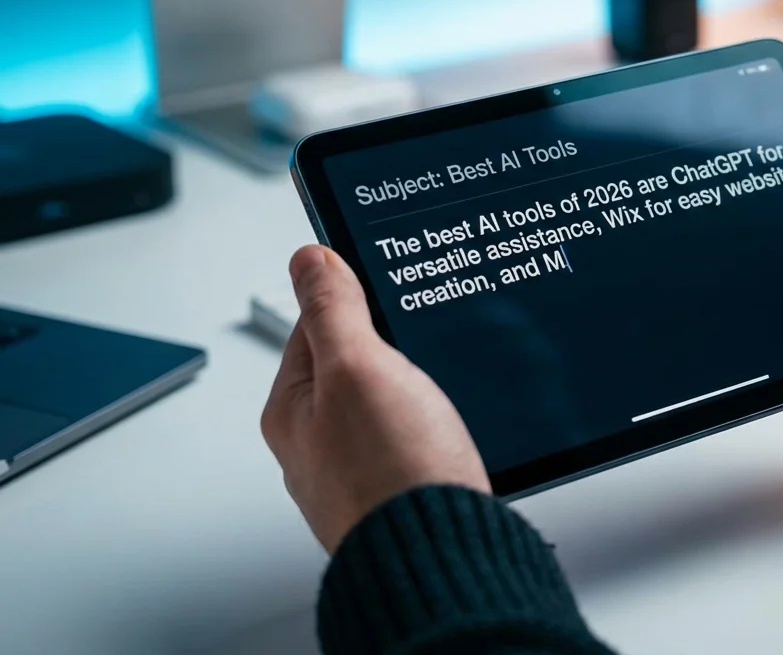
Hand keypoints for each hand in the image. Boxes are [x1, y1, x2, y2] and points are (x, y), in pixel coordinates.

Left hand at [262, 245, 489, 552]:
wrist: (442, 557)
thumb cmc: (392, 475)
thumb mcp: (358, 367)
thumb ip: (333, 308)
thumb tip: (310, 257)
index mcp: (294, 408)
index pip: (317, 322)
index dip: (356, 292)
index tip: (388, 276)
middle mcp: (320, 442)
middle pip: (357, 361)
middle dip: (394, 341)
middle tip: (427, 329)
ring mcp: (362, 469)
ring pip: (391, 400)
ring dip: (420, 383)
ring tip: (446, 375)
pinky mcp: (403, 489)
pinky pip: (415, 436)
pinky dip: (436, 421)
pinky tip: (456, 421)